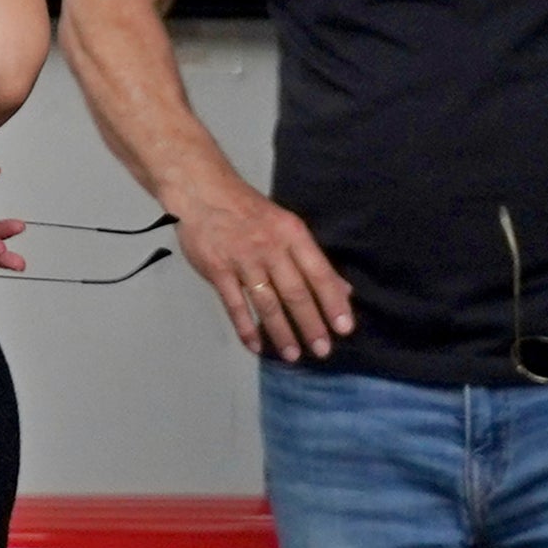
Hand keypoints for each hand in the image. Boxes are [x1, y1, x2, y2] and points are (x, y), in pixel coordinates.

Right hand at [171, 180, 356, 360]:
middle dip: (310, 324)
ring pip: (267, 303)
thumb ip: (313, 261)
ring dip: (281, 332)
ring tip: (293, 355)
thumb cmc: (249, 211)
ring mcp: (243, 261)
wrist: (203, 192)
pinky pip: (235, 305)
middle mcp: (271, 249)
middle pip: (295, 292)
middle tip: (322, 350)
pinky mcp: (218, 270)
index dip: (333, 302)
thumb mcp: (288, 227)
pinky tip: (256, 346)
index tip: (344, 328)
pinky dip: (246, 327)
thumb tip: (343, 290)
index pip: (319, 273)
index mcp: (292, 235)